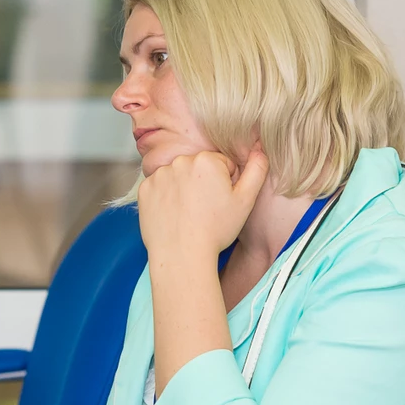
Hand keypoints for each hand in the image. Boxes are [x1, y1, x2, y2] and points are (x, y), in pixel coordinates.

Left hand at [137, 149, 267, 259]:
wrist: (182, 255)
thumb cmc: (216, 231)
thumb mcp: (245, 201)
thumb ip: (256, 170)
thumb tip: (259, 149)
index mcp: (206, 160)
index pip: (221, 164)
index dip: (225, 183)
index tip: (220, 202)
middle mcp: (180, 161)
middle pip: (198, 168)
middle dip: (203, 183)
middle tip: (205, 209)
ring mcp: (160, 175)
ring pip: (178, 176)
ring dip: (183, 188)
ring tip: (188, 213)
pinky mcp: (145, 189)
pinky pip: (159, 187)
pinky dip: (165, 197)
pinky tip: (173, 214)